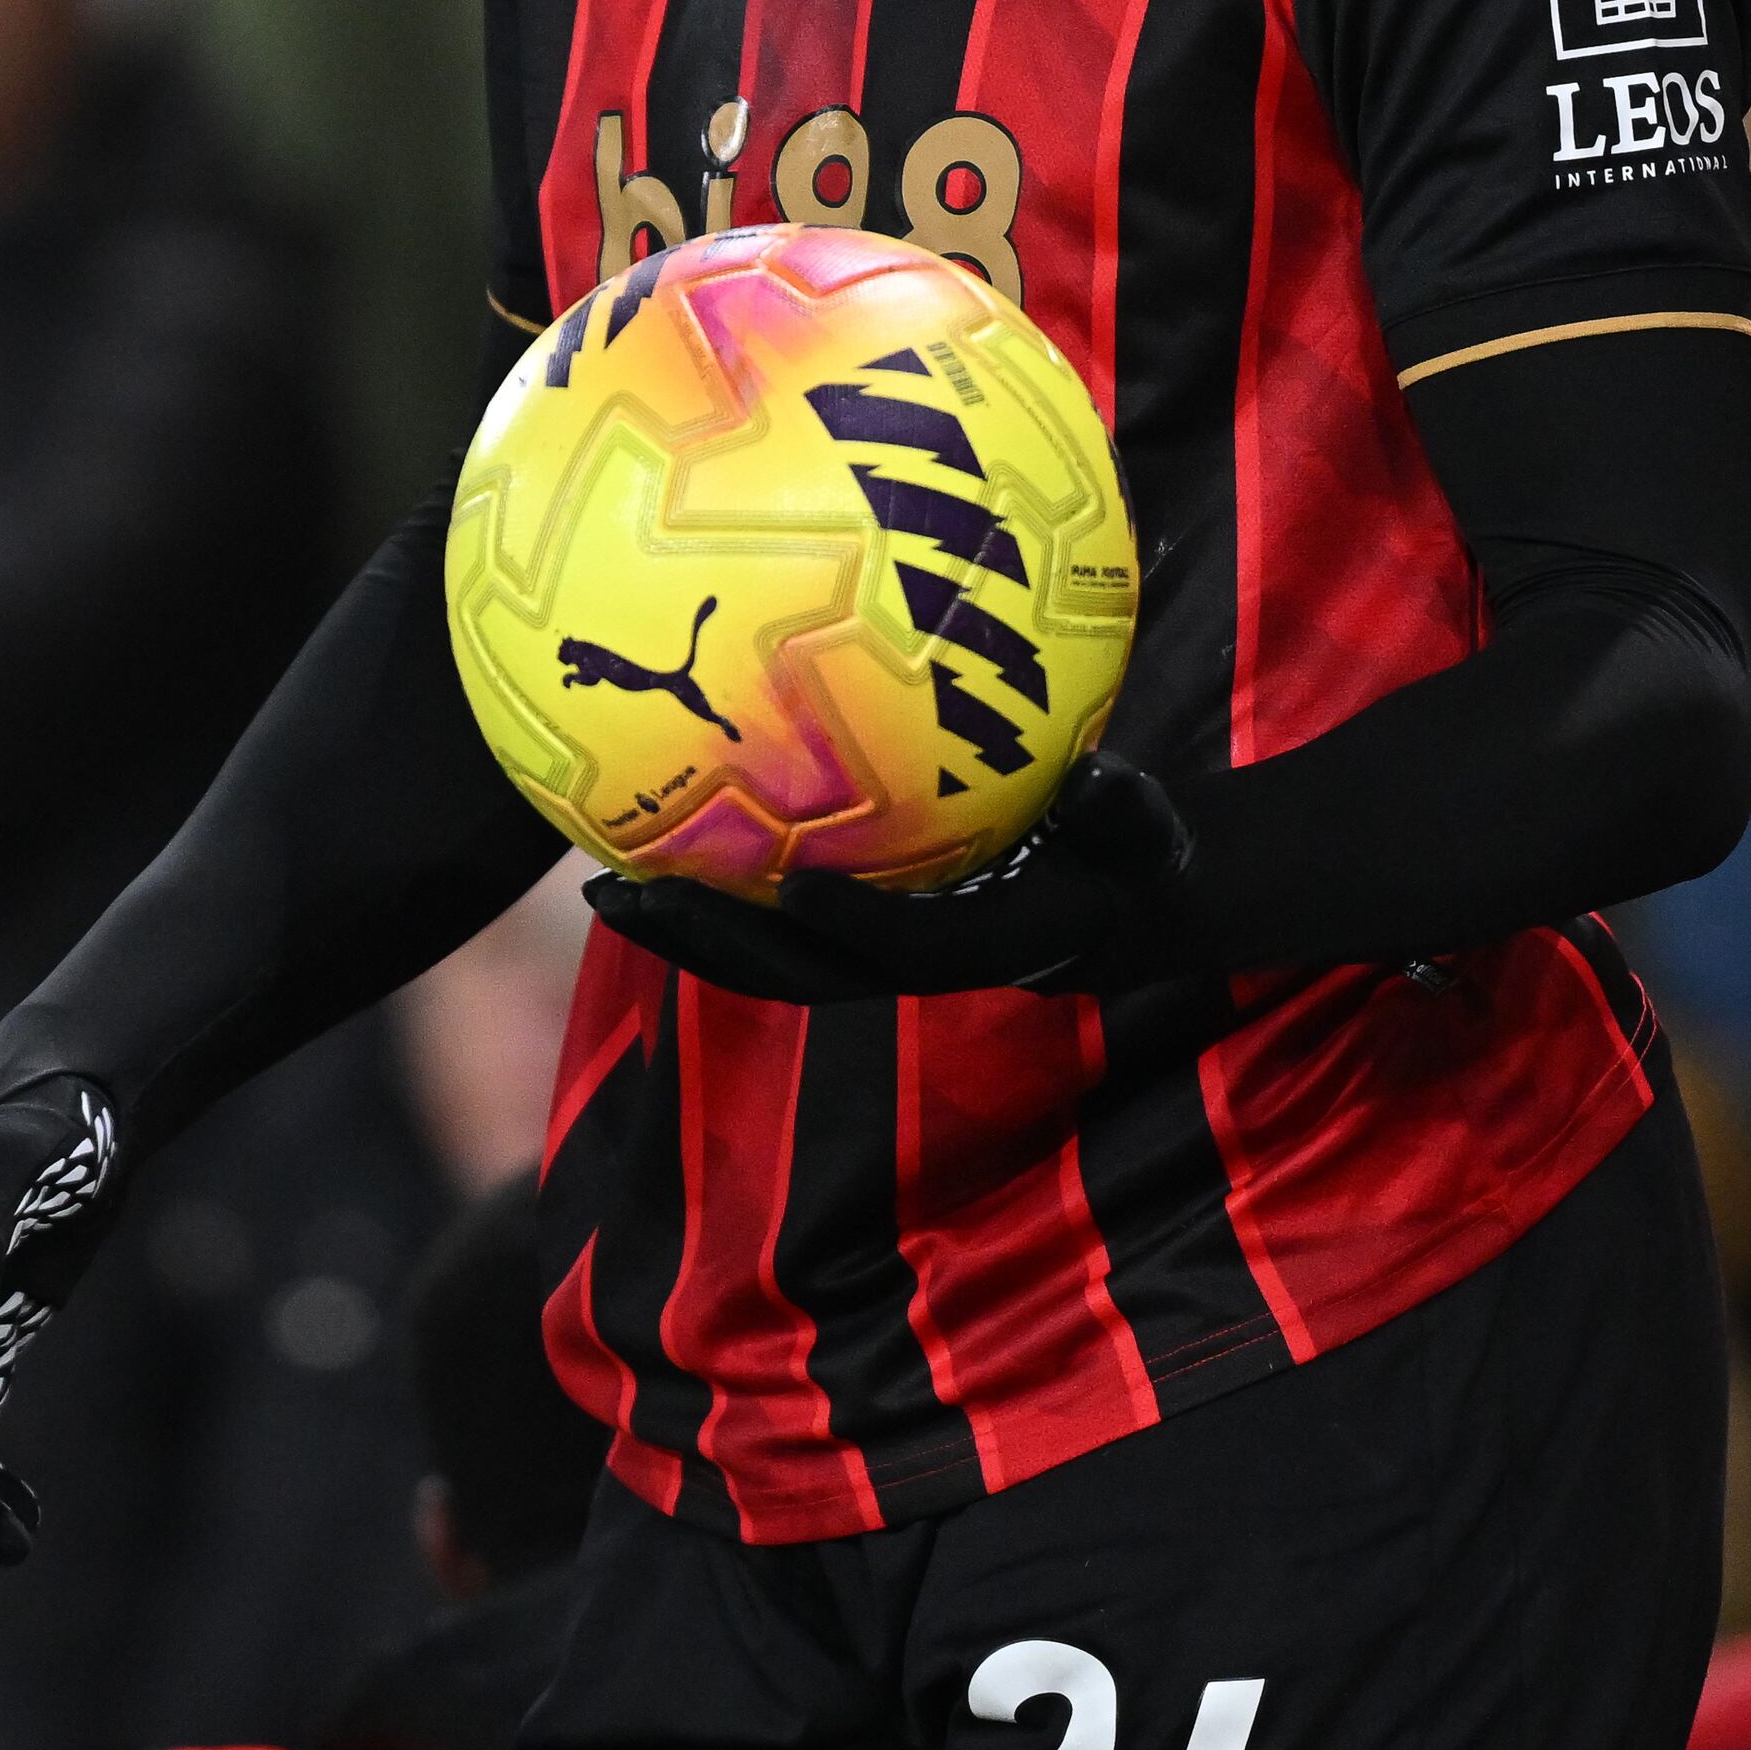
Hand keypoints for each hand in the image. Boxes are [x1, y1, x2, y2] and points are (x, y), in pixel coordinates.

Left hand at [584, 756, 1191, 1004]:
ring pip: (767, 960)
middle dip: (716, 944)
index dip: (855, 926)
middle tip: (632, 896)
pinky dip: (710, 895)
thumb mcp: (1148, 835)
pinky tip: (646, 838)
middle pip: (799, 974)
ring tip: (602, 888)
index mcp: (984, 946)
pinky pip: (769, 922)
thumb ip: (1124, 811)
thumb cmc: (1130, 860)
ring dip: (685, 932)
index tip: (797, 887)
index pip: (909, 950)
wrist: (1116, 907)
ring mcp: (871, 953)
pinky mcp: (850, 930)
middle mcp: (912, 961)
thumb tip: (1096, 775)